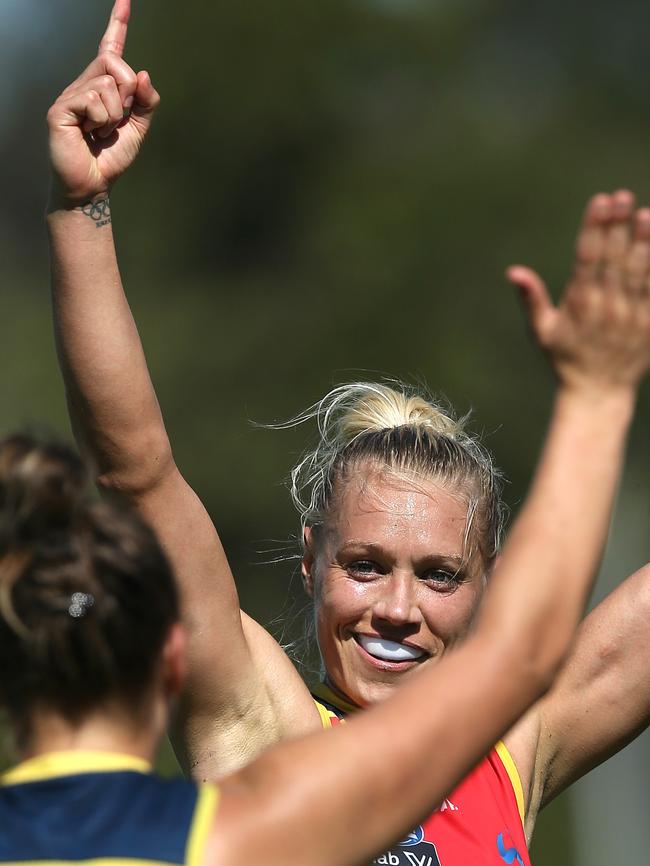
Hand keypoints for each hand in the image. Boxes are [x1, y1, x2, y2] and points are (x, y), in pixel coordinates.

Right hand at [47, 0, 158, 204]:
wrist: (94, 185)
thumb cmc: (112, 156)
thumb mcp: (139, 127)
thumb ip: (147, 101)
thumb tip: (144, 74)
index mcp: (103, 86)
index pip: (110, 49)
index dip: (117, 23)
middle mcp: (85, 84)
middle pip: (118, 64)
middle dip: (129, 94)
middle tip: (119, 120)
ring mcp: (71, 94)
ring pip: (108, 84)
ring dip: (115, 115)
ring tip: (101, 132)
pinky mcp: (61, 108)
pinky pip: (94, 99)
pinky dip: (102, 121)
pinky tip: (90, 134)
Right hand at [508, 190, 649, 395]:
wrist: (597, 392)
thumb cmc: (565, 358)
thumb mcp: (542, 331)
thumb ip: (532, 298)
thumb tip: (513, 272)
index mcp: (579, 303)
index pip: (587, 256)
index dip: (595, 227)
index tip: (600, 200)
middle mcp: (606, 306)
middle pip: (613, 258)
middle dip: (618, 226)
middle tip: (623, 196)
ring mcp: (631, 315)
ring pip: (639, 271)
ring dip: (643, 242)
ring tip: (646, 215)